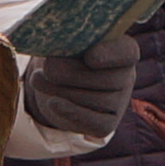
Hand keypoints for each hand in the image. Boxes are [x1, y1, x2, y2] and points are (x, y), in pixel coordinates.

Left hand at [16, 32, 137, 150]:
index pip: (126, 52)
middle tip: (46, 68)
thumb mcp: (67, 42)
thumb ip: (66, 46)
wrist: (60, 81)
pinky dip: (70, 112)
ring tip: (37, 79)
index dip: (109, 55)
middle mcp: (127, 76)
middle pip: (105, 80)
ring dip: (60, 91)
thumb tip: (52, 63)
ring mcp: (119, 101)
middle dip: (70, 75)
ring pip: (93, 100)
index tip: (89, 57)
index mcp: (122, 49)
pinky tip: (52, 102)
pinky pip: (92, 121)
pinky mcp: (108, 123)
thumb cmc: (67, 52)